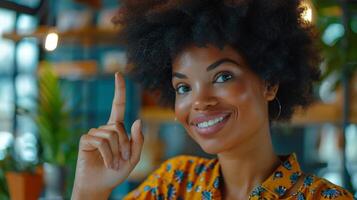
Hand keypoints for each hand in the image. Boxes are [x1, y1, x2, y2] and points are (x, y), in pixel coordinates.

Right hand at [72, 73, 143, 198]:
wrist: (100, 185)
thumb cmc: (116, 172)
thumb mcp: (134, 157)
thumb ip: (138, 140)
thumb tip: (138, 120)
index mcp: (116, 129)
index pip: (117, 105)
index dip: (119, 90)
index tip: (118, 74)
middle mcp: (104, 128)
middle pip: (119, 127)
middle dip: (125, 145)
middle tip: (122, 159)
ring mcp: (94, 133)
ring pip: (111, 135)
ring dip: (116, 152)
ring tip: (113, 163)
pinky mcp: (85, 140)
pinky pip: (101, 142)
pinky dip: (107, 155)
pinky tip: (106, 163)